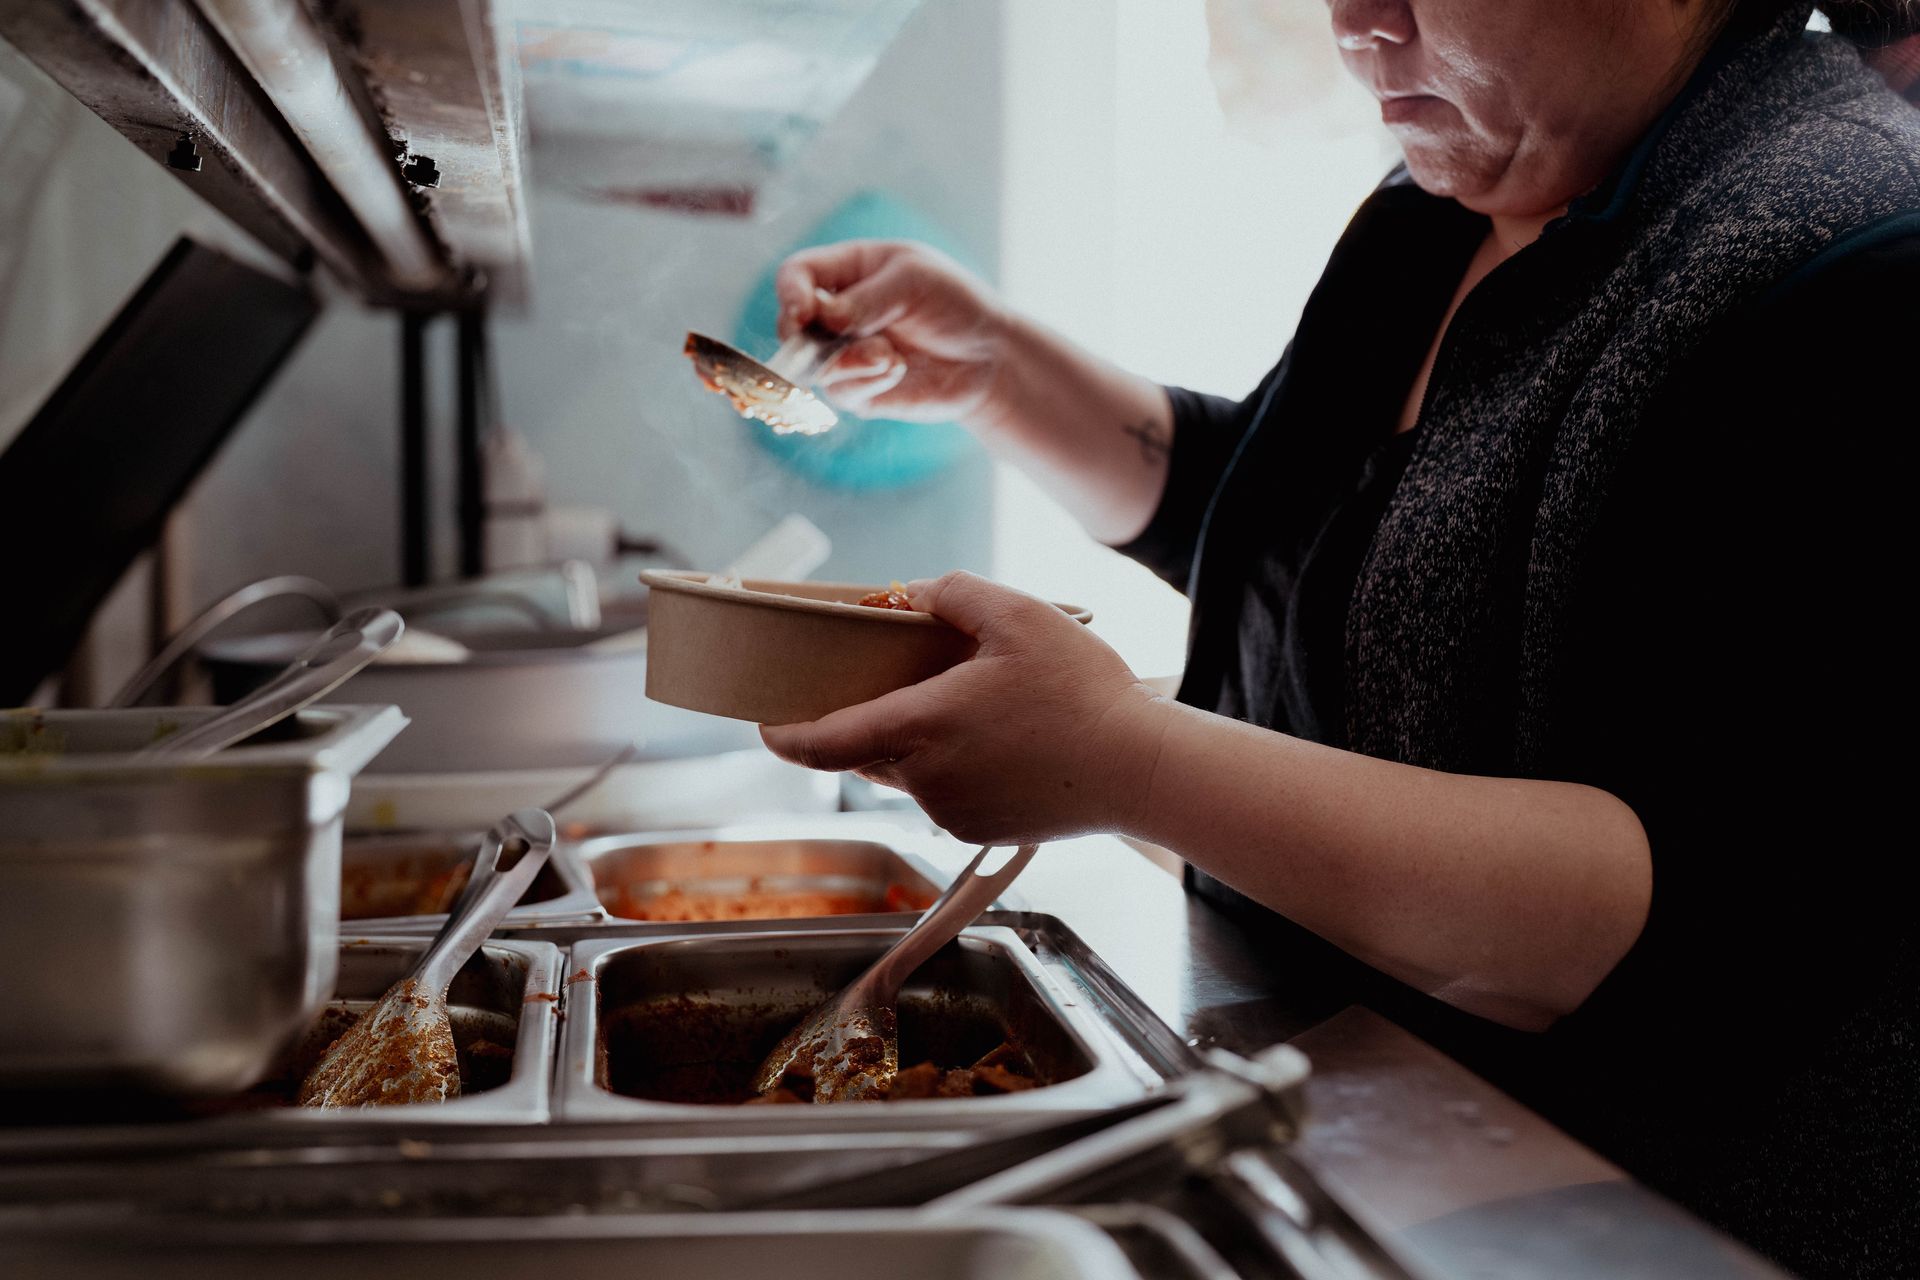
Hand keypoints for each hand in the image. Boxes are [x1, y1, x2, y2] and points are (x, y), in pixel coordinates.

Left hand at [759, 572, 1174, 844]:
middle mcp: (925, 780)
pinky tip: (998, 738)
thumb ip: (953, 593)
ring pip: (907, 771)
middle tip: (887, 681)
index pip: (822, 744)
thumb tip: (914, 594)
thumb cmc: (1081, 690)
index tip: (762, 723)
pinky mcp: (980, 830)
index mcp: (920, 727)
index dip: (783, 736)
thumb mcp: (1018, 614)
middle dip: (866, 718)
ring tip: (970, 702)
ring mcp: (952, 812)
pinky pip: (943, 793)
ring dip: (917, 739)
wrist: (1140, 769)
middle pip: (867, 751)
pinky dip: (951, 764)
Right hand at [775, 241, 1006, 422]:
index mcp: (847, 271)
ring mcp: (845, 355)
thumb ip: (865, 298)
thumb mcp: (914, 281)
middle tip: (828, 341)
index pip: (796, 275)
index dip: (790, 292)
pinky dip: (867, 381)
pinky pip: (842, 392)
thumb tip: (819, 319)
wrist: (989, 357)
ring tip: (889, 358)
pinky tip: (897, 370)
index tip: (804, 311)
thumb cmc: (954, 304)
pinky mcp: (859, 392)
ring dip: (849, 362)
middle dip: (805, 337)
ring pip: (814, 366)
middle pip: (791, 325)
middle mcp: (836, 314)